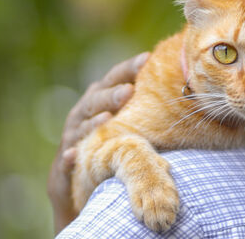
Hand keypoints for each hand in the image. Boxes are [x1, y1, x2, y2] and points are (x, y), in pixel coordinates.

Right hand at [47, 52, 149, 233]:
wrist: (76, 185)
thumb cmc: (109, 145)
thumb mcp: (124, 123)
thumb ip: (142, 104)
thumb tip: (181, 86)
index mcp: (98, 100)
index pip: (113, 79)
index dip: (128, 69)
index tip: (146, 58)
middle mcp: (82, 115)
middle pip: (95, 100)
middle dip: (112, 94)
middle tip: (129, 90)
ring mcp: (70, 140)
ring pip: (80, 127)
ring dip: (93, 122)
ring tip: (107, 118)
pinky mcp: (63, 167)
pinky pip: (65, 161)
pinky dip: (70, 157)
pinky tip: (75, 154)